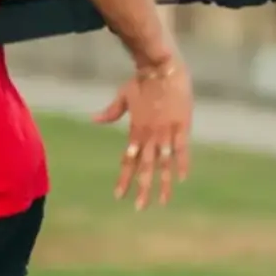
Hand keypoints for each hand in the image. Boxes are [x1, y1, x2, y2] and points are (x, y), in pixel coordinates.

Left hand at [93, 58, 192, 208]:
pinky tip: (181, 179)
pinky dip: (182, 163)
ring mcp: (166, 132)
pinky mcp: (181, 125)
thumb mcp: (123, 96)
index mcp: (135, 130)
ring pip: (163, 163)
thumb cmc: (141, 79)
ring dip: (162, 183)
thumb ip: (111, 111)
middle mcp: (149, 135)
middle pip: (145, 168)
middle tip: (139, 208)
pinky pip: (182, 149)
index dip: (124, 179)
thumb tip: (93, 119)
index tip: (119, 196)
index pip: (128, 161)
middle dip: (142, 189)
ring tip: (162, 201)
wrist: (160, 66)